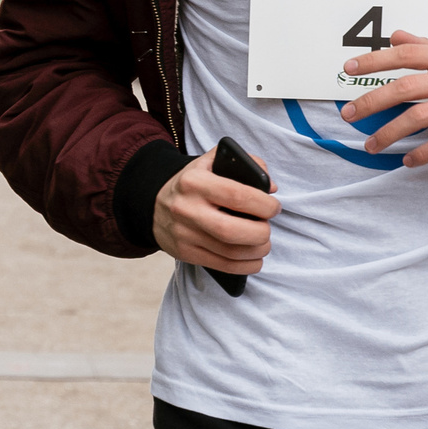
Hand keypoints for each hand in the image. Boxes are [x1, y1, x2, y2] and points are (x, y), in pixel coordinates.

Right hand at [151, 150, 276, 272]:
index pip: (237, 195)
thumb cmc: (192, 183)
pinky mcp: (185, 253)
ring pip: (231, 252)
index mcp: (194, 181)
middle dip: (261, 232)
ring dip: (257, 251)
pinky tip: (254, 258)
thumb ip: (245, 163)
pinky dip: (246, 266)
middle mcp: (186, 209)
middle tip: (267, 228)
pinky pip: (223, 266)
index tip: (274, 207)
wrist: (153, 204)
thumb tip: (270, 187)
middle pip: (233, 231)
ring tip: (263, 242)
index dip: (263, 205)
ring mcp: (184, 234)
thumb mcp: (211, 162)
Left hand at [337, 31, 427, 164]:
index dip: (376, 60)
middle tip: (349, 114)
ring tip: (371, 145)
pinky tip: (407, 160)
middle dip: (372, 102)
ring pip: (421, 117)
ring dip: (390, 133)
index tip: (349, 68)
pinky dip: (423, 153)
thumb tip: (395, 35)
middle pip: (408, 87)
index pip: (408, 54)